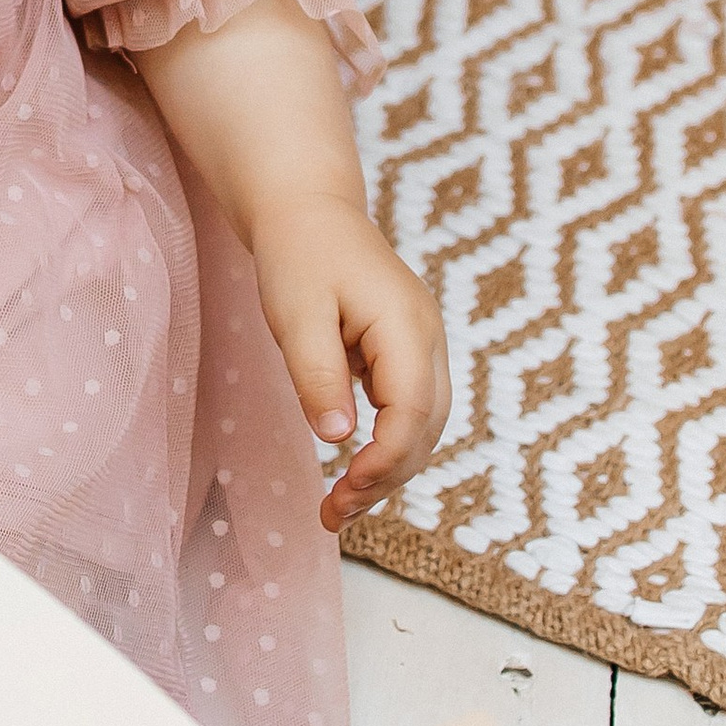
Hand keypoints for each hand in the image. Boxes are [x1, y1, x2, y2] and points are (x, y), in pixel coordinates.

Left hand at [248, 195, 451, 534]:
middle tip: (331, 515)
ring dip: (387, 470)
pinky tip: (351, 471)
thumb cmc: (299, 256)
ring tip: (337, 507)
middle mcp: (429, 339)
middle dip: (385, 479)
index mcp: (407, 326)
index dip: (385, 461)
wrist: (309, 210)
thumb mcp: (296, 315)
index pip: (413, 412)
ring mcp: (424, 346)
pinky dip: (385, 446)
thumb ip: (318, 375)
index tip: (343, 489)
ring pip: (423, 426)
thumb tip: (338, 440)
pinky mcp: (408, 352)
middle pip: (426, 429)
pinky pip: (408, 411)